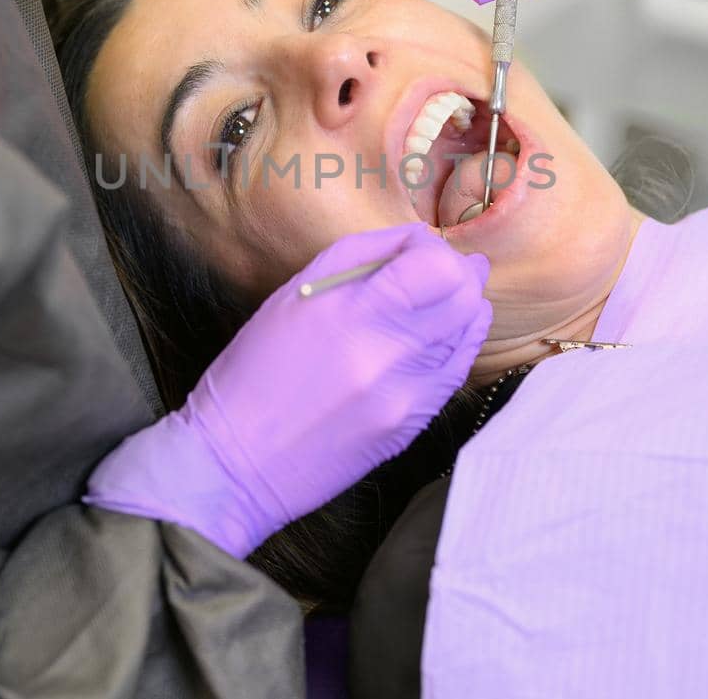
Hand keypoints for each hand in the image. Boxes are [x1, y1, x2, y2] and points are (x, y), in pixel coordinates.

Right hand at [85, 223, 491, 557]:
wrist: (238, 464)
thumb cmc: (253, 371)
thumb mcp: (292, 295)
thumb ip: (359, 259)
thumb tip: (415, 242)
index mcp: (352, 314)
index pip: (438, 267)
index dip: (433, 247)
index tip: (414, 250)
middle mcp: (391, 356)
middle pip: (465, 297)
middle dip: (458, 272)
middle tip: (437, 269)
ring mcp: (409, 397)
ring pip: (469, 333)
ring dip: (462, 305)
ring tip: (439, 297)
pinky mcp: (415, 426)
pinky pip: (458, 371)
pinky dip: (456, 343)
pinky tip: (438, 334)